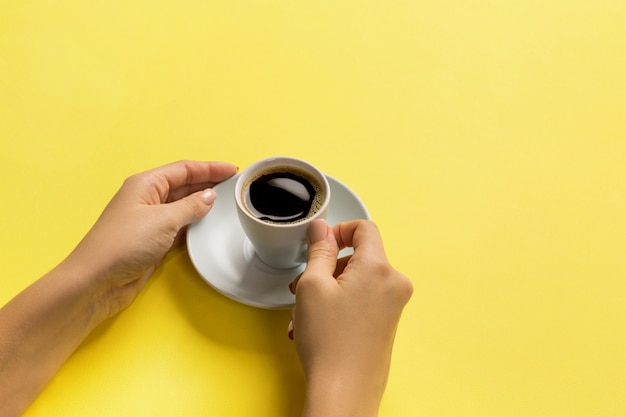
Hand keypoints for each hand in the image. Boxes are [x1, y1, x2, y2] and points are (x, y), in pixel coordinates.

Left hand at [0, 160, 236, 416]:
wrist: (98, 281)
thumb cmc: (125, 244)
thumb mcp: (163, 221)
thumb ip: (190, 206)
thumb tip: (209, 196)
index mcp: (146, 184)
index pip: (183, 169)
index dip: (210, 168)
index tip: (234, 170)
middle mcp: (148, 198)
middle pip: (184, 184)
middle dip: (208, 183)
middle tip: (235, 185)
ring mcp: (150, 220)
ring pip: (183, 205)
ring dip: (203, 203)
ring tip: (228, 203)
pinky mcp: (154, 241)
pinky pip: (180, 225)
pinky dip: (195, 223)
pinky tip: (210, 225)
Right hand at [289, 219, 412, 416]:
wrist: (343, 391)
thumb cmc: (329, 342)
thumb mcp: (312, 285)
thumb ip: (319, 249)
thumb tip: (321, 228)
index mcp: (379, 268)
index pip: (364, 228)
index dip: (339, 230)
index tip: (321, 243)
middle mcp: (393, 284)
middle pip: (358, 257)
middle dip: (326, 268)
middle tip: (301, 285)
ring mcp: (392, 305)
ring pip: (355, 281)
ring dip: (327, 290)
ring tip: (303, 313)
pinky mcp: (387, 322)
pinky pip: (361, 300)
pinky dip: (338, 305)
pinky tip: (314, 325)